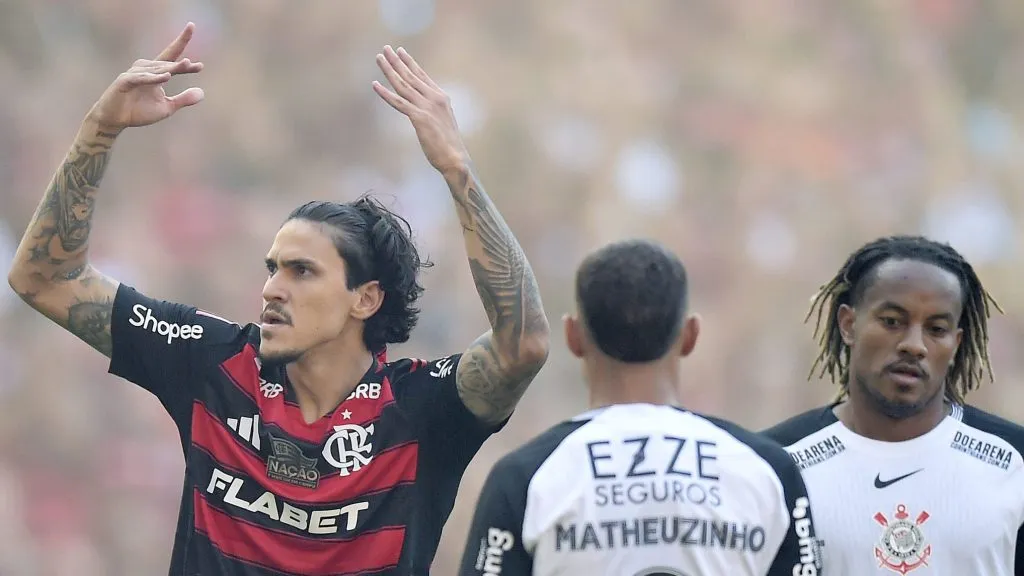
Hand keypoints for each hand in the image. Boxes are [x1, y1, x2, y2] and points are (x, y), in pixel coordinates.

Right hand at [87, 22, 204, 131]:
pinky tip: (167, 76)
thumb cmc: (139, 111)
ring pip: (156, 68)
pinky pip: (141, 77)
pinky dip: (153, 77)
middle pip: (167, 63)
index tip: (201, 66)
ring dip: (171, 67)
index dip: (185, 62)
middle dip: (180, 64)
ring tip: (186, 64)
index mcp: (157, 74)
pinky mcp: (125, 81)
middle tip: (193, 64)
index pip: (172, 61)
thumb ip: (183, 100)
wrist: (115, 120)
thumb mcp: (166, 107)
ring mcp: (134, 74)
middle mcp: (146, 70)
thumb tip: (202, 93)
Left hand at [373, 46, 469, 174]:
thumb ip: (433, 112)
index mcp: (441, 98)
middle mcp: (435, 99)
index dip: (410, 63)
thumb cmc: (449, 146)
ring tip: (379, 58)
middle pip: (411, 76)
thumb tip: (424, 112)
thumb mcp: (443, 122)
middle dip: (397, 61)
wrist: (456, 159)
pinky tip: (375, 85)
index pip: (422, 76)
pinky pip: (398, 103)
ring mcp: (427, 107)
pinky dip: (385, 93)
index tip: (400, 52)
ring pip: (403, 85)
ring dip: (389, 70)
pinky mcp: (419, 118)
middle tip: (385, 49)